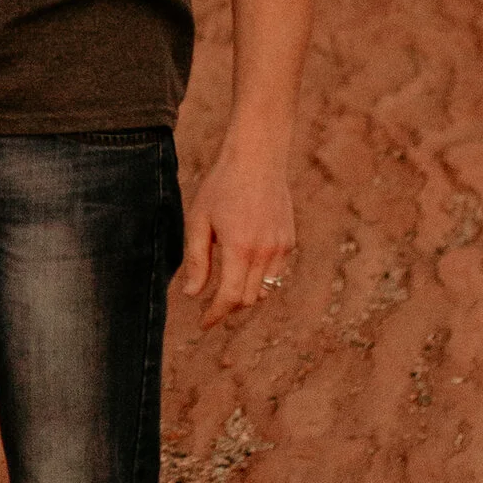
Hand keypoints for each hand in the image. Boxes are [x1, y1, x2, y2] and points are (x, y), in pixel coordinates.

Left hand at [179, 140, 293, 329]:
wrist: (258, 158)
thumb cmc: (222, 186)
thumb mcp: (199, 220)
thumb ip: (197, 260)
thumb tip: (192, 295)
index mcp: (240, 248)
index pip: (230, 298)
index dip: (215, 315)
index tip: (203, 324)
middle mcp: (265, 252)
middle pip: (248, 299)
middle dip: (228, 308)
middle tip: (210, 305)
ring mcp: (281, 248)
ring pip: (264, 291)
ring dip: (245, 296)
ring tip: (226, 288)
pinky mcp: (289, 241)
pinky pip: (275, 274)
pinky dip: (259, 280)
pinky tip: (244, 268)